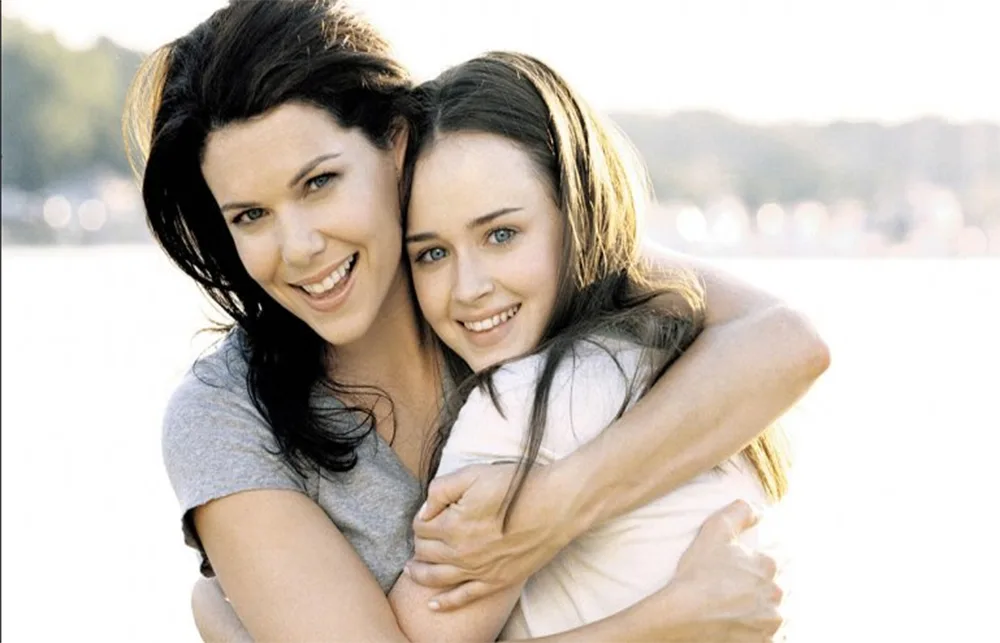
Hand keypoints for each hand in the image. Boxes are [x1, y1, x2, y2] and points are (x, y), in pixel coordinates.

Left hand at [406, 463, 574, 609]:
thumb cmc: (517, 487)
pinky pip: (464, 597)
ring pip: (437, 577)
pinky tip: (433, 604)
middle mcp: (461, 552)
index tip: (428, 513)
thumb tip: (425, 509)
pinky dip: (445, 602)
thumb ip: (442, 489)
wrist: (556, 506)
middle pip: (426, 552)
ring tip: (411, 569)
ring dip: (420, 573)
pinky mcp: (496, 581)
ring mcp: (478, 570)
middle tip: (422, 535)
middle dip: (419, 543)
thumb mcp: (474, 474)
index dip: (421, 518)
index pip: (420, 527)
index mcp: (453, 525)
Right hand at [663, 500, 784, 641]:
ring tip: (732, 612)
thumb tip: (760, 509)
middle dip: (755, 592)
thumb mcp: (715, 531)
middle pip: (771, 592)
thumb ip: (740, 513)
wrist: (682, 614)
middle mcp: (775, 594)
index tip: (730, 575)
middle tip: (729, 595)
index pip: (768, 565)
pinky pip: (765, 638)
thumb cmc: (696, 573)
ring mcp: (770, 622)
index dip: (748, 569)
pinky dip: (755, 634)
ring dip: (758, 614)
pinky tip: (736, 627)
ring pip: (771, 615)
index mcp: (767, 566)